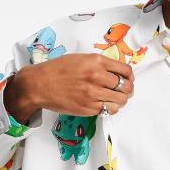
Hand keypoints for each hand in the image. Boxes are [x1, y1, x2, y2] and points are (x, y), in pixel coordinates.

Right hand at [7, 53, 134, 119]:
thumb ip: (99, 64)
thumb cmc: (57, 70)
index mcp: (96, 61)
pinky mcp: (89, 108)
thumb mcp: (81, 59)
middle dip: (128, 89)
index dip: (130, 76)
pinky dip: (112, 108)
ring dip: (122, 100)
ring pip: (121, 100)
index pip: (125, 70)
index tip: (129, 79)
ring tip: (117, 98)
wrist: (39, 85)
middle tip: (125, 90)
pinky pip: (110, 110)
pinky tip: (107, 104)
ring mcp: (93, 94)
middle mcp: (96, 77)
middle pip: (125, 86)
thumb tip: (116, 71)